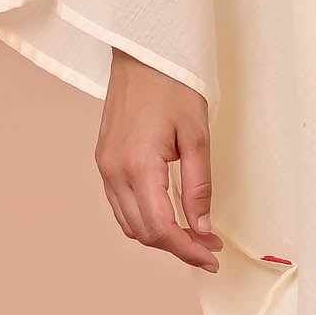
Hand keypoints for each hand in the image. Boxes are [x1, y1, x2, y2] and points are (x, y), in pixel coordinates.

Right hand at [98, 49, 220, 269]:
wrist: (142, 56)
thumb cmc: (172, 86)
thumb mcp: (197, 136)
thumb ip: (198, 186)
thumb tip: (202, 226)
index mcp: (138, 166)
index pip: (161, 228)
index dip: (187, 249)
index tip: (211, 258)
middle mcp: (114, 171)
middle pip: (143, 232)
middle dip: (177, 246)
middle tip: (209, 246)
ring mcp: (104, 167)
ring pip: (129, 223)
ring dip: (160, 236)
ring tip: (193, 234)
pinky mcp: (104, 161)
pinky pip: (121, 205)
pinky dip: (144, 219)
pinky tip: (168, 215)